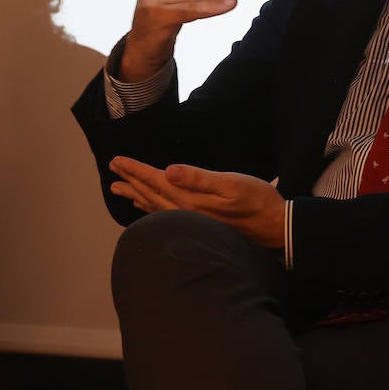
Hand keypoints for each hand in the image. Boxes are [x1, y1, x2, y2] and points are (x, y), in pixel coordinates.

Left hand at [110, 156, 285, 248]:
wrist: (275, 229)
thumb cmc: (257, 202)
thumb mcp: (231, 184)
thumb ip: (199, 178)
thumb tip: (168, 171)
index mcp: (190, 200)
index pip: (156, 181)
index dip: (135, 170)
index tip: (117, 161)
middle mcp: (185, 213)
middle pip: (150, 194)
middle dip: (131, 180)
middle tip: (113, 170)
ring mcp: (191, 223)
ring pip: (155, 207)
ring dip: (137, 195)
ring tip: (119, 188)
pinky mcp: (198, 226)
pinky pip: (164, 216)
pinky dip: (151, 209)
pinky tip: (147, 208)